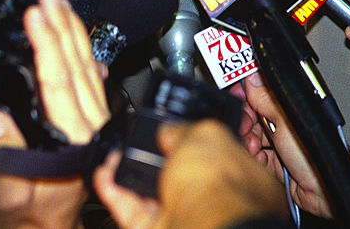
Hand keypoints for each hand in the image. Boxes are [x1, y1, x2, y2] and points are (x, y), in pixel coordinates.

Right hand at [0, 0, 109, 228]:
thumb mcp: (11, 197)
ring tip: (60, 2)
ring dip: (73, 31)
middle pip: (76, 64)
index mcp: (73, 139)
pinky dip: (84, 53)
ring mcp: (96, 122)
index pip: (58, 79)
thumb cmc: (33, 215)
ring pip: (87, 66)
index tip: (35, 13)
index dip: (47, 43)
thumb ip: (5, 163)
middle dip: (61, 24)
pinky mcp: (94, 122)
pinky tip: (79, 37)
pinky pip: (92, 78)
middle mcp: (90, 126)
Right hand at [93, 120, 287, 228]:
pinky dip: (117, 193)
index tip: (171, 132)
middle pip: (183, 176)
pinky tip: (106, 175)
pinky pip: (134, 213)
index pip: (218, 153)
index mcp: (243, 173)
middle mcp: (219, 200)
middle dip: (156, 159)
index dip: (193, 140)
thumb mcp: (203, 134)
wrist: (201, 227)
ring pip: (155, 195)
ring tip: (114, 155)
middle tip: (139, 142)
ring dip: (132, 174)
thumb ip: (185, 129)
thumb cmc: (218, 183)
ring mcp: (190, 218)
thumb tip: (168, 130)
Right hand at [242, 72, 333, 218]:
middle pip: (254, 115)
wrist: (320, 189)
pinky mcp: (276, 160)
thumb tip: (253, 77)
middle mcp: (286, 122)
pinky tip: (261, 158)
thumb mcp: (285, 120)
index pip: (263, 92)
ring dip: (250, 141)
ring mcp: (281, 142)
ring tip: (256, 147)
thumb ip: (266, 98)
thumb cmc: (314, 154)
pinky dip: (255, 156)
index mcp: (290, 106)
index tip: (236, 96)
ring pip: (253, 135)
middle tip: (246, 127)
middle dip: (246, 121)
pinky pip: (256, 153)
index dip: (247, 94)